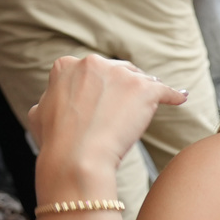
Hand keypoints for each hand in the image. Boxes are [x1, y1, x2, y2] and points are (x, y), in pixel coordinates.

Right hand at [29, 55, 187, 178]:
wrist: (77, 157)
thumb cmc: (56, 142)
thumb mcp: (38, 115)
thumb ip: (49, 100)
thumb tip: (49, 102)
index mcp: (66, 66)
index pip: (92, 70)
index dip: (102, 84)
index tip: (107, 96)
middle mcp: (93, 63)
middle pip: (120, 70)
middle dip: (126, 85)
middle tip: (131, 103)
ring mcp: (120, 74)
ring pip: (141, 80)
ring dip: (147, 92)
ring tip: (152, 104)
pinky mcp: (144, 90)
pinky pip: (165, 90)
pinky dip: (173, 95)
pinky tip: (180, 98)